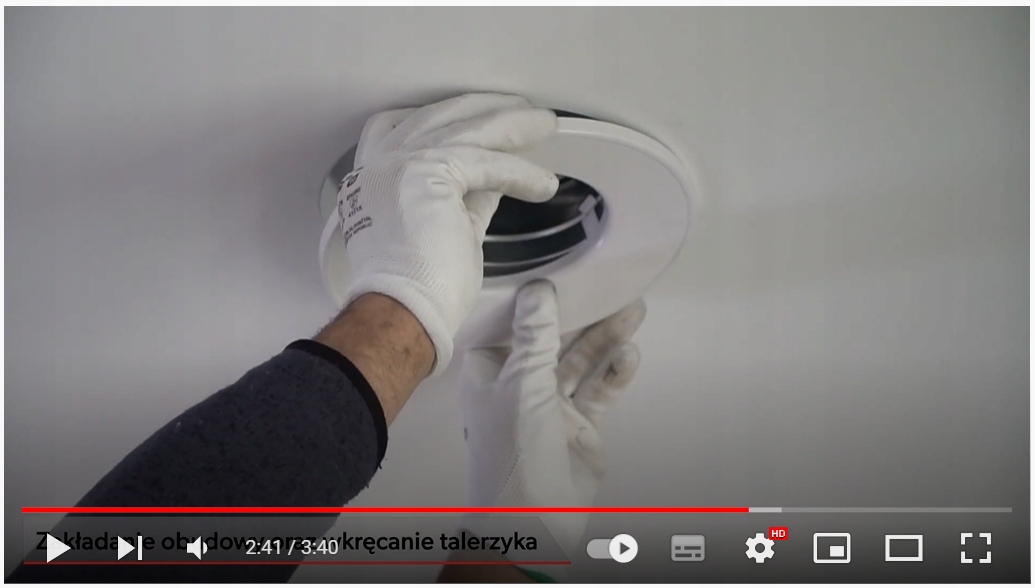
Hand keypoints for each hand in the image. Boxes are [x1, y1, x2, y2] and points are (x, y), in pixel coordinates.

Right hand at [339, 94, 558, 375]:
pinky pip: (485, 162)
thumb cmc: (416, 287)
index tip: (476, 114)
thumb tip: (493, 180)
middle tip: (519, 109)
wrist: (401, 312)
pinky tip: (542, 182)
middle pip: (438, 117)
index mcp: (374, 178)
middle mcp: (380, 164)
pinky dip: (519, 172)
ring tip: (542, 124)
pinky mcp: (427, 174)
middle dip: (484, 109)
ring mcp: (400, 165)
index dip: (445, 116)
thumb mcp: (445, 226)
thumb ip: (463, 197)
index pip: (406, 127)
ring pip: (465, 131)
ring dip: (511, 126)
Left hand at [459, 280, 645, 567]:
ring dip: (605, 337)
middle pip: (551, 339)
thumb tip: (538, 288)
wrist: (535, 520)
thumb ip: (535, 334)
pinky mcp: (580, 424)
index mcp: (489, 372)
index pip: (510, 325)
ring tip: (634, 308)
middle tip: (611, 284)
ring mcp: (551, 405)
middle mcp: (518, 384)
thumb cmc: (517, 447)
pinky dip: (614, 372)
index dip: (533, 300)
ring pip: (579, 361)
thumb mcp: (523, 381)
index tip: (559, 271)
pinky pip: (599, 390)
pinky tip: (630, 354)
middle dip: (581, 314)